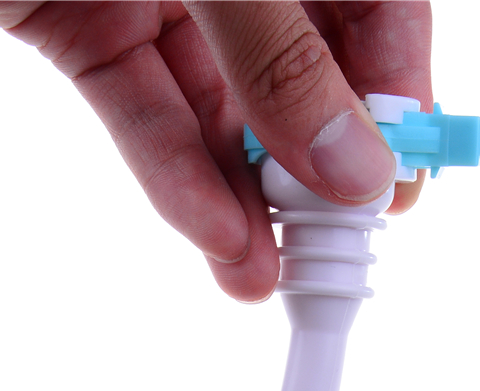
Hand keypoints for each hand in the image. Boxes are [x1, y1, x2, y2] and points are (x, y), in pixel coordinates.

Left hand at [0, 1, 431, 301]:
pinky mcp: (86, 28)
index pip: (376, 6)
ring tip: (261, 274)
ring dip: (241, 198)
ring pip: (218, 109)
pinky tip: (210, 235)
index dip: (391, 96)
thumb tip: (352, 160)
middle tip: (326, 250)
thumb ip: (278, 55)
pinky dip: (172, 173)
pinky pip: (142, 112)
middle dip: (312, 169)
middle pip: (298, 71)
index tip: (393, 185)